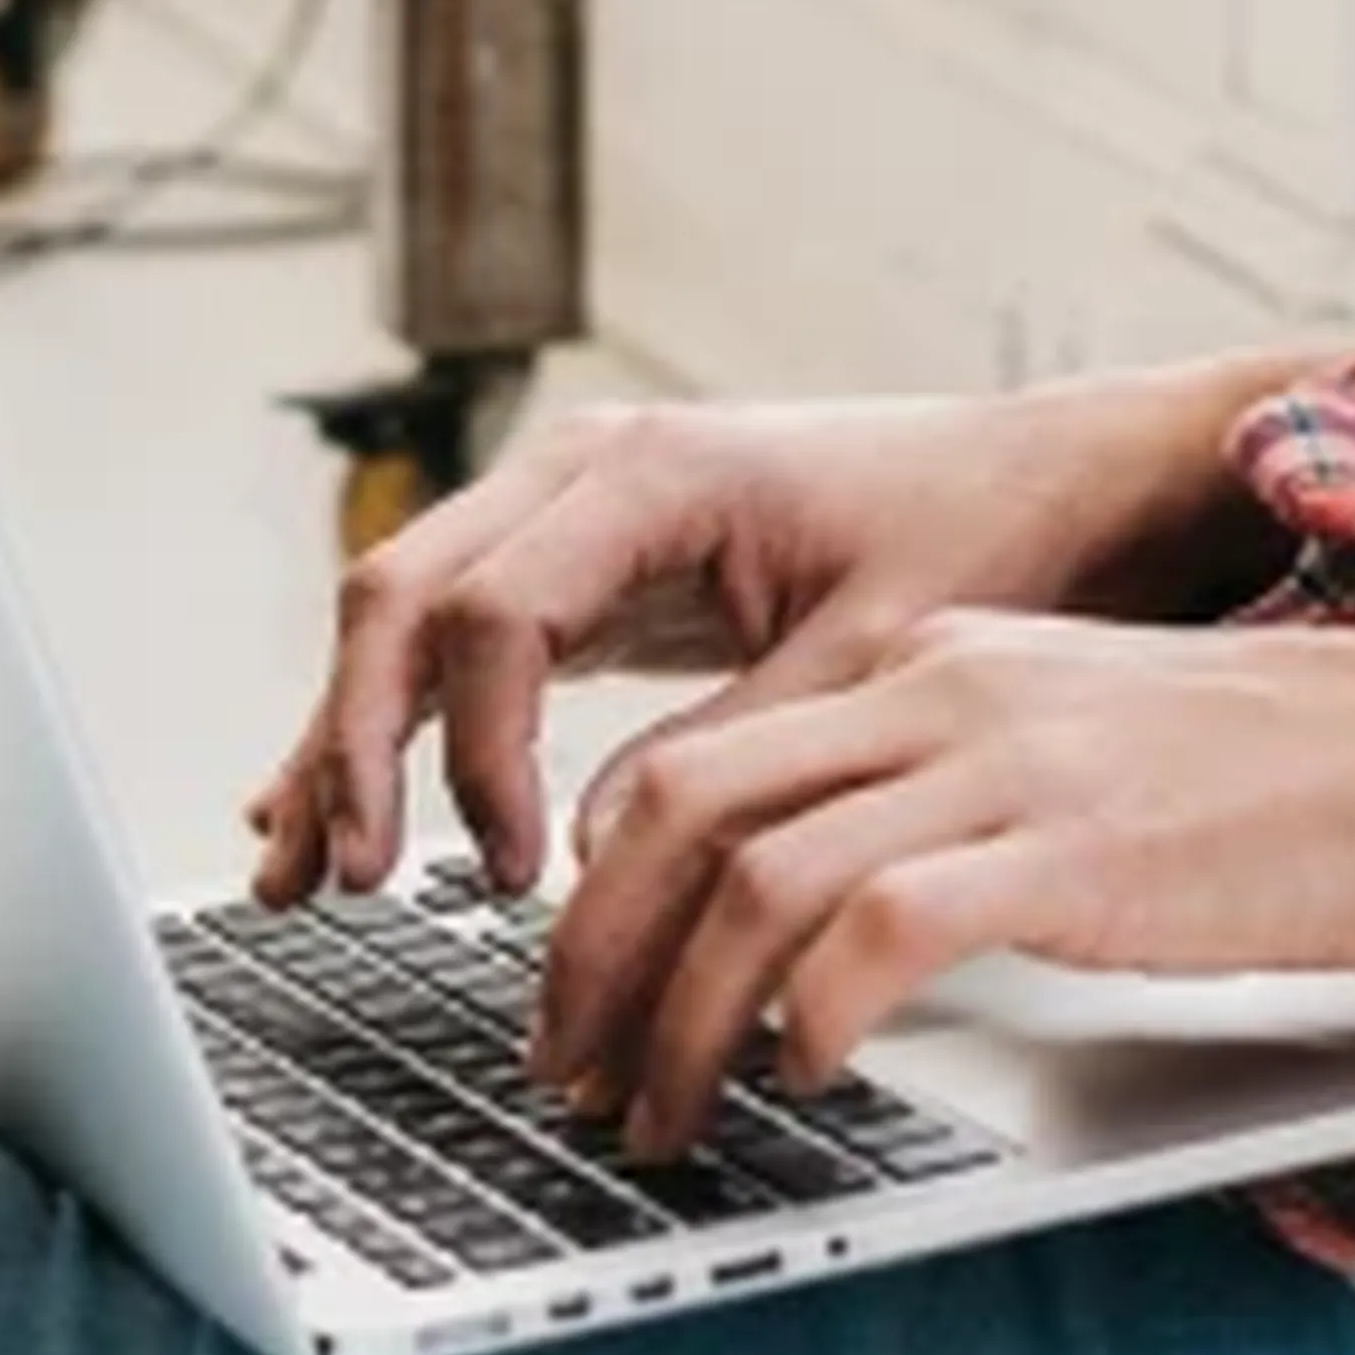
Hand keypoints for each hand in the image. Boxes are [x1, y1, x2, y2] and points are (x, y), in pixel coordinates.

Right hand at [244, 366, 1300, 904]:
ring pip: (411, 615)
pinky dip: (402, 726)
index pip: (491, 614)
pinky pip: (462, 640)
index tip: (508, 873)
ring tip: (295, 874)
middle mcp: (591, 472)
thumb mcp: (877, 655)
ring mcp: (580, 514)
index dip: (474, 753)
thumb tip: (589, 852)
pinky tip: (345, 816)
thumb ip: (733, 748)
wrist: (1058, 485)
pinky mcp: (595, 569)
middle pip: (403, 593)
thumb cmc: (988, 540)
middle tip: (341, 882)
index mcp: (653, 473)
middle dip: (347, 738)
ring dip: (344, 738)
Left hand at [525, 608, 1354, 1154]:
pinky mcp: (1064, 852)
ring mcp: (1001, 763)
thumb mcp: (1073, 746)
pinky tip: (800, 1078)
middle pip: (677, 808)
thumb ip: (955, 796)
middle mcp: (941, 689)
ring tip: (653, 1117)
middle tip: (564, 1074)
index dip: (605, 888)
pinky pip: (874, 934)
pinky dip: (805, 1016)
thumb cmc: (1275, 780)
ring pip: (748, 880)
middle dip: (588, 958)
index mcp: (934, 658)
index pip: (702, 756)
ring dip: (673, 1022)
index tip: (582, 993)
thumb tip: (832, 923)